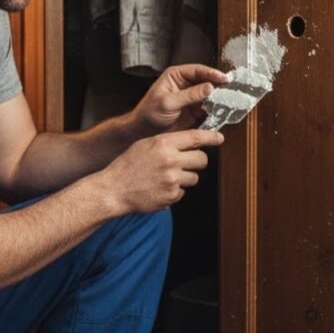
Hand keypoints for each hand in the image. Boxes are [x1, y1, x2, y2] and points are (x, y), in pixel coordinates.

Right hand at [97, 129, 223, 214]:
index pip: (195, 138)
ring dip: (185, 178)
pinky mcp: (172, 195)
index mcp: (163, 143)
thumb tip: (190, 142)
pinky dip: (175, 191)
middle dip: (198, 161)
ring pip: (194, 178)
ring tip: (166, 178)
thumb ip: (167, 143)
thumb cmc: (128, 166)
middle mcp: (170, 160)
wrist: (114, 189)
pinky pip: (183, 192)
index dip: (211, 137)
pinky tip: (160, 188)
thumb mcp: (145, 145)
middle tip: (188, 163)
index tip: (219, 138)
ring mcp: (172, 179)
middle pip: (202, 159)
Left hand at [128, 64, 228, 136]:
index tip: (224, 78)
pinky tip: (224, 112)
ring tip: (232, 101)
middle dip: (220, 85)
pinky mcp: (196, 111)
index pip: (198, 70)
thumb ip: (189, 95)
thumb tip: (209, 87)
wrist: (144, 131)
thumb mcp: (168, 102)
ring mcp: (192, 98)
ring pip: (211, 95)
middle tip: (233, 89)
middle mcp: (186, 84)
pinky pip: (210, 108)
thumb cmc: (149, 113)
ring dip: (220, 98)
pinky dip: (217, 110)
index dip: (212, 73)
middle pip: (207, 81)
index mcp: (176, 76)